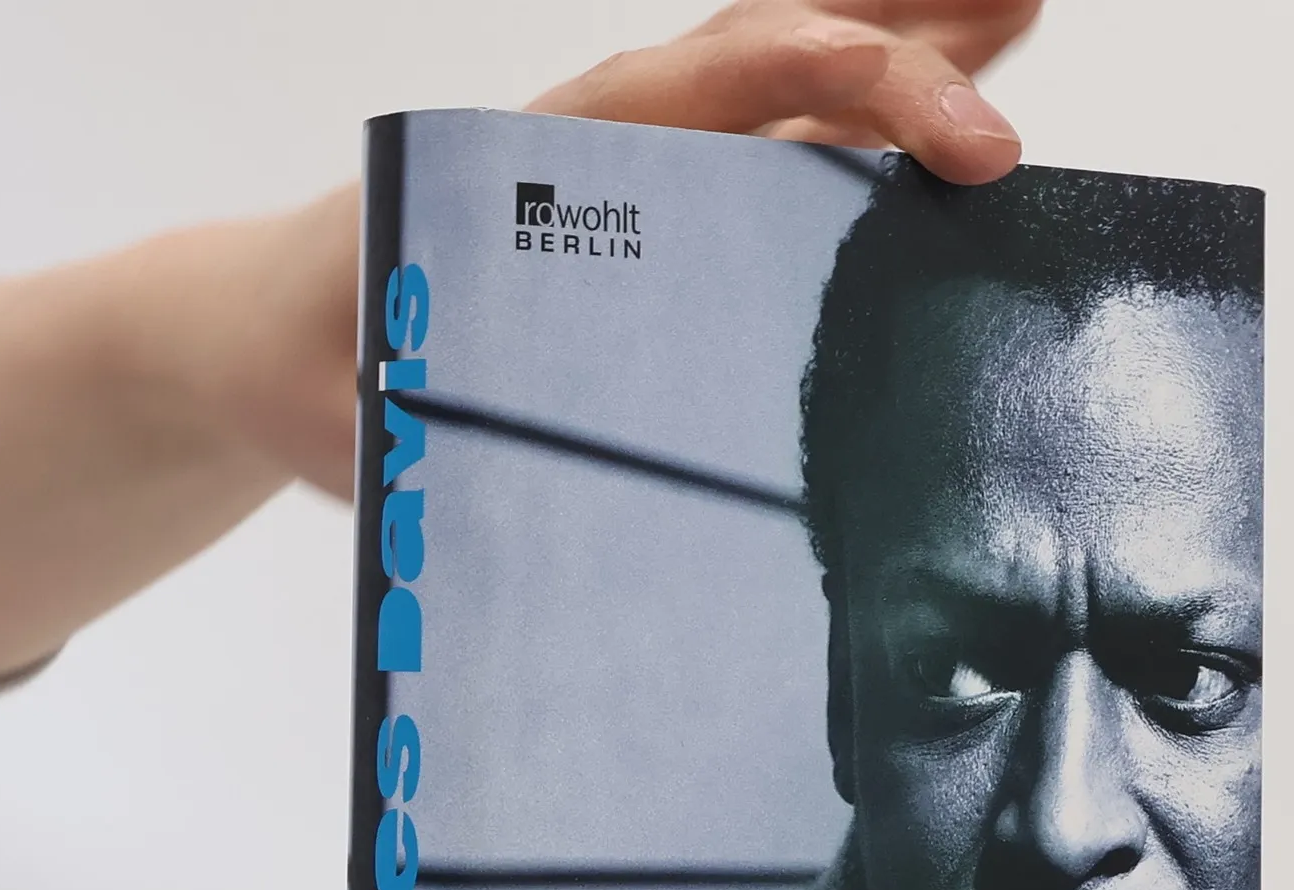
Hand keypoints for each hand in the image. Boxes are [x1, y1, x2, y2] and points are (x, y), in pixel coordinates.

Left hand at [227, 2, 1038, 497]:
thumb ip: (427, 405)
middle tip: (1020, 5)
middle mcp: (619, 151)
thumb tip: (508, 443)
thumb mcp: (364, 381)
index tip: (939, 132)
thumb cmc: (318, 347)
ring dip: (904, 61)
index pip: (718, 89)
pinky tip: (926, 155)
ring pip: (794, 99)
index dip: (837, 90)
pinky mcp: (655, 230)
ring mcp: (646, 184)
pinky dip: (860, 142)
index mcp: (558, 159)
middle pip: (782, 53)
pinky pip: (777, 167)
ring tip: (1013, 15)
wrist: (272, 339)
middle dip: (907, 32)